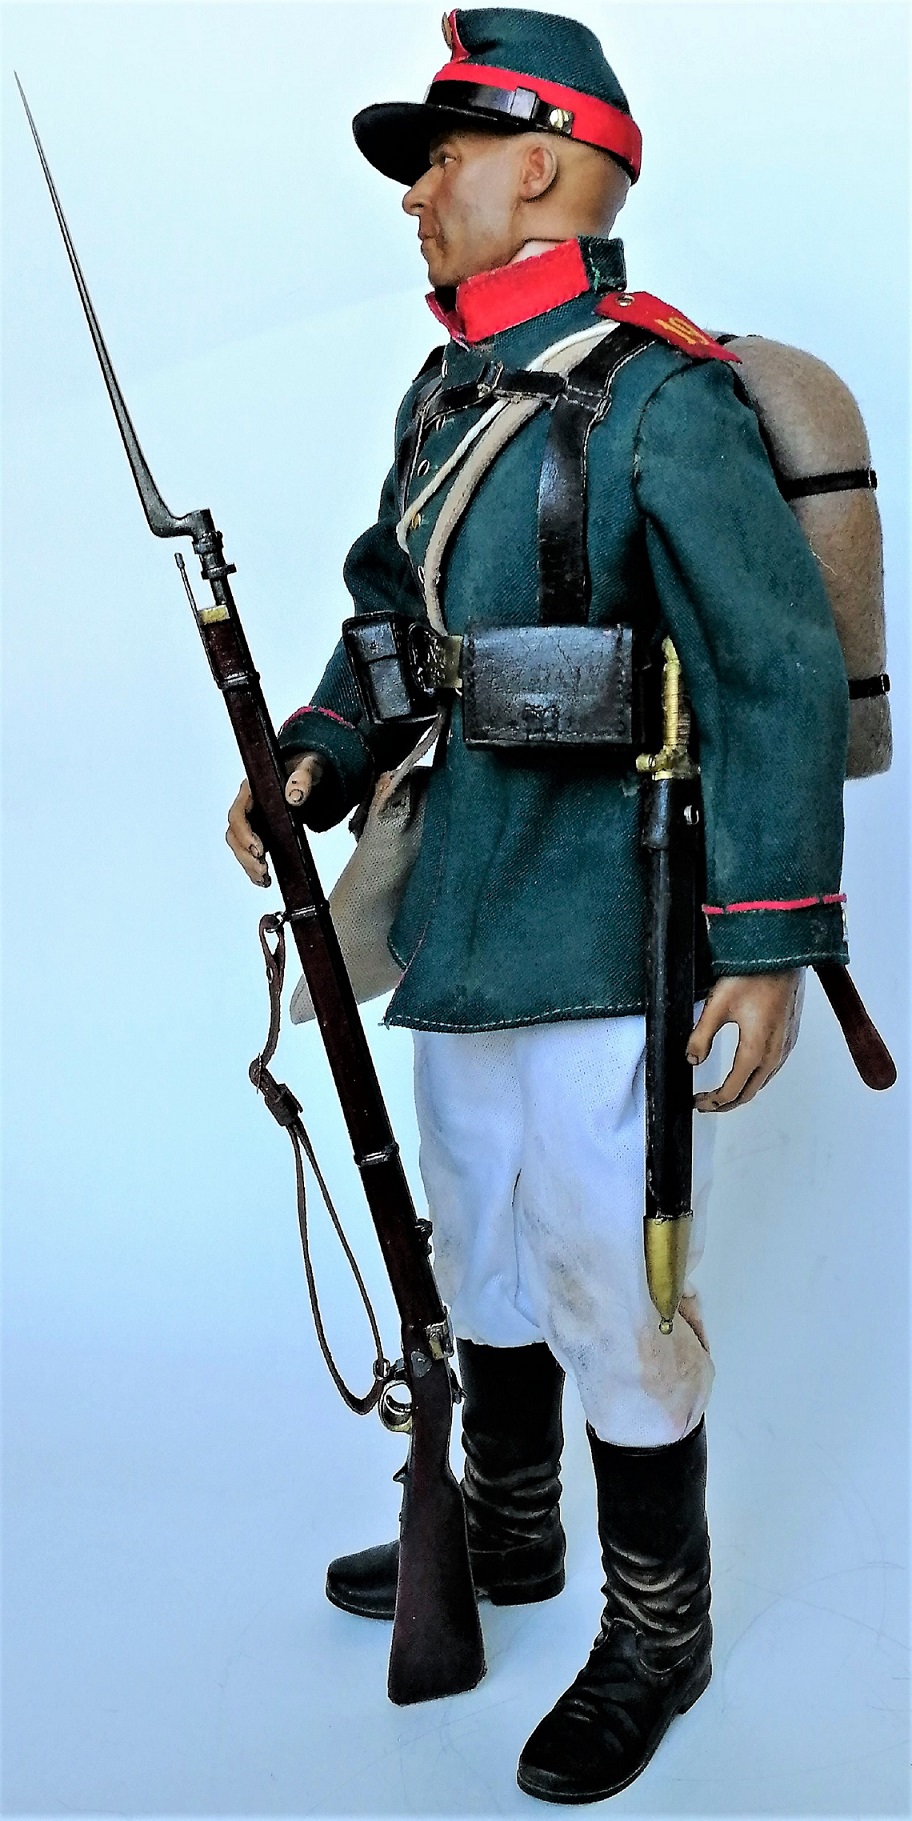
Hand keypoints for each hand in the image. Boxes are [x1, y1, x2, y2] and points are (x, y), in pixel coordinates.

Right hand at [225, 752, 324, 886]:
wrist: (308, 772)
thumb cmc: (305, 767)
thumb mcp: (308, 768)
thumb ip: (302, 778)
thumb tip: (294, 796)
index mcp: (252, 790)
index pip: (238, 814)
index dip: (245, 834)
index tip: (259, 849)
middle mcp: (247, 806)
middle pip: (235, 834)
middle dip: (246, 855)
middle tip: (263, 868)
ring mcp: (251, 820)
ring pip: (239, 846)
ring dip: (248, 864)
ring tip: (264, 877)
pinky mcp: (258, 831)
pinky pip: (248, 852)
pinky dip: (253, 867)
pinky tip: (263, 880)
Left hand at [687, 970, 804, 1111]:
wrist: (783, 953)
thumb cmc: (753, 973)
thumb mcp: (717, 1004)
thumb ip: (701, 1035)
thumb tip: (692, 1059)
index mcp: (757, 1048)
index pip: (733, 1089)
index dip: (713, 1102)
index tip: (697, 1102)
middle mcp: (776, 1052)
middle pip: (751, 1092)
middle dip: (726, 1103)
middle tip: (706, 1104)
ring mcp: (786, 1045)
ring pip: (764, 1082)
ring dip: (742, 1092)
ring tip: (722, 1094)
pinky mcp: (790, 1036)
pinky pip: (774, 1068)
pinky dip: (757, 1078)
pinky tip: (746, 1073)